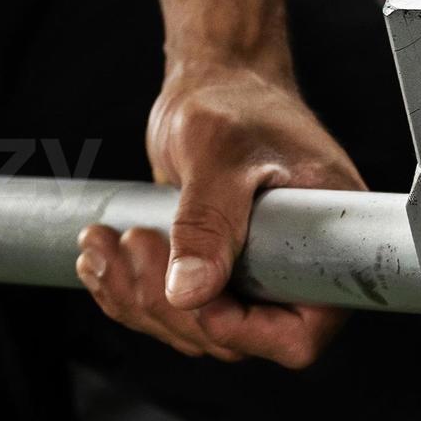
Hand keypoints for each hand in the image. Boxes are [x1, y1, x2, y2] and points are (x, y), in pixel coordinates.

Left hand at [78, 58, 359, 367]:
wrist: (215, 81)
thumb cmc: (238, 103)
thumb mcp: (222, 156)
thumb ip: (209, 223)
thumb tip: (192, 291)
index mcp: (323, 250)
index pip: (299, 334)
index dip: (244, 331)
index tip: (196, 296)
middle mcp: (291, 274)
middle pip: (228, 339)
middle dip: (165, 302)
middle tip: (134, 239)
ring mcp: (248, 278)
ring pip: (187, 329)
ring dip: (133, 295)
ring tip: (103, 241)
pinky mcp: (208, 271)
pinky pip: (165, 308)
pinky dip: (123, 288)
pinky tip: (97, 254)